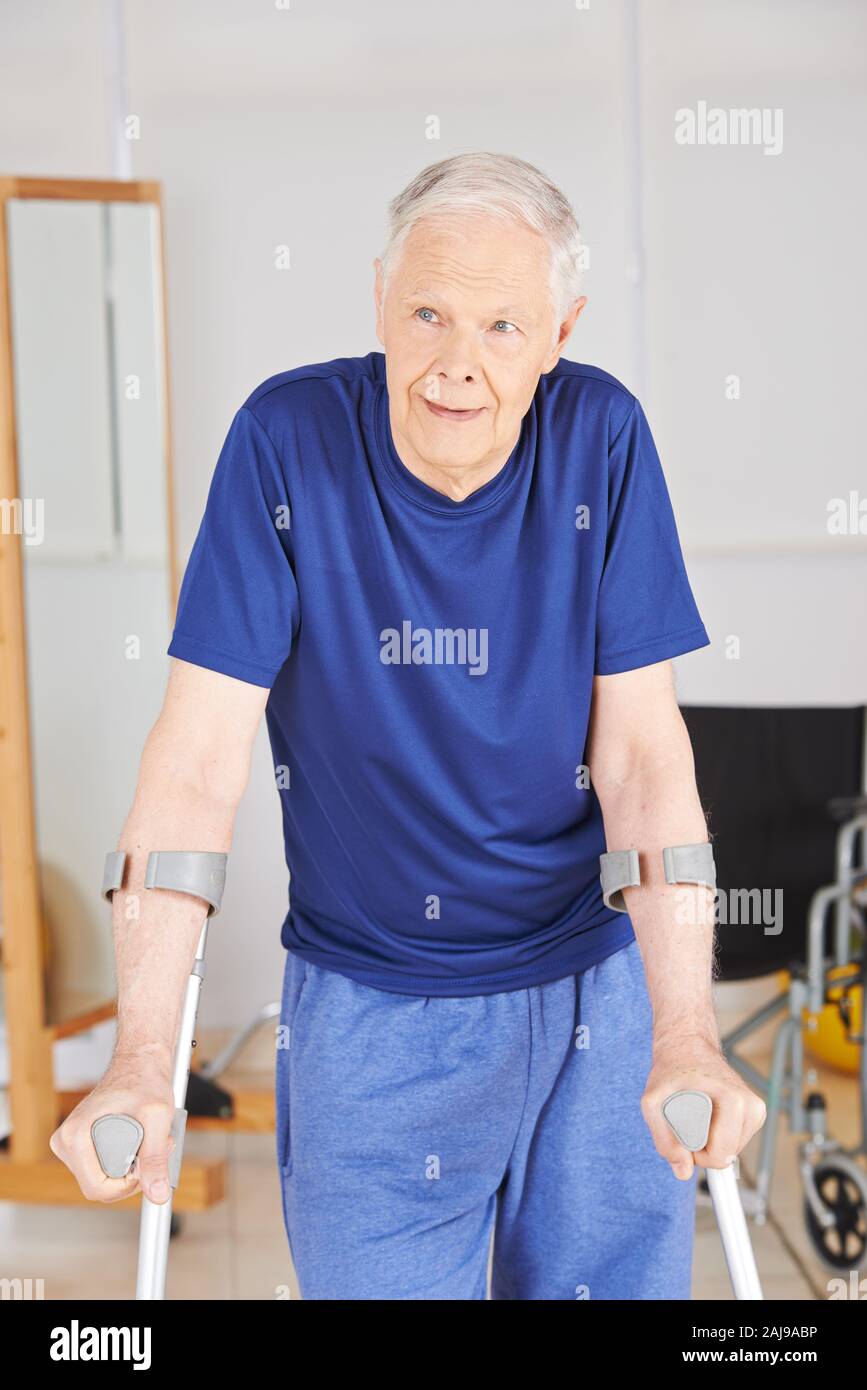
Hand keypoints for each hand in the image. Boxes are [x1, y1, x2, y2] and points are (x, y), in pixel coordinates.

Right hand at [49, 1054, 175, 1204]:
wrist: (140, 1061)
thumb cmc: (144, 1080)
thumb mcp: (157, 1117)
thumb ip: (156, 1157)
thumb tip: (157, 1194)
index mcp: (75, 1136)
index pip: (97, 1188)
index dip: (128, 1184)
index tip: (147, 1163)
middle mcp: (66, 1142)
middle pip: (100, 1187)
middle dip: (133, 1174)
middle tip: (157, 1146)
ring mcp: (73, 1145)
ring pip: (104, 1179)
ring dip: (132, 1167)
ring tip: (151, 1139)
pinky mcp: (83, 1145)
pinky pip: (105, 1168)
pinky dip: (127, 1160)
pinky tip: (142, 1140)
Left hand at [641, 1033, 766, 1180]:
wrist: (687, 1046)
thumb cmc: (672, 1069)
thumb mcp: (653, 1101)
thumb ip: (663, 1139)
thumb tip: (683, 1171)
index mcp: (734, 1101)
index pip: (720, 1156)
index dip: (694, 1153)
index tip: (681, 1129)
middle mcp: (752, 1106)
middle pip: (725, 1156)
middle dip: (702, 1148)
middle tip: (685, 1120)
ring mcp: (756, 1109)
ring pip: (731, 1152)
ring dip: (709, 1142)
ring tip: (696, 1114)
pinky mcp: (755, 1113)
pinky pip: (734, 1142)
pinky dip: (717, 1136)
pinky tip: (707, 1116)